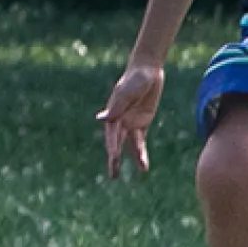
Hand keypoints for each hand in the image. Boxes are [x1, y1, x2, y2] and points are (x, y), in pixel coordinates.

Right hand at [98, 62, 164, 179]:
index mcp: (113, 115)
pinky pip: (141, 140)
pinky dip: (141, 151)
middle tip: (113, 176)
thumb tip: (100, 119)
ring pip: (131, 145)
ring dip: (135, 157)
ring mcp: (131, 122)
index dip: (113, 146)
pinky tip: (143, 164)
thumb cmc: (135, 79)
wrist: (147, 70)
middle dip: (115, 160)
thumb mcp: (127, 92)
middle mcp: (120, 121)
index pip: (112, 135)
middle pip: (116, 144)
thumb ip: (117, 107)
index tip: (114, 158)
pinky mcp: (143, 122)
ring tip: (142, 170)